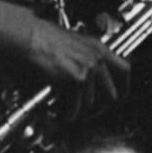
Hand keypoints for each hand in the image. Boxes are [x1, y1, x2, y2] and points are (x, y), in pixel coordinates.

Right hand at [0, 0, 129, 116]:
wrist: (26, 37)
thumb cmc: (38, 38)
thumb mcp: (68, 43)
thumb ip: (81, 57)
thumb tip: (82, 77)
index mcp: (98, 47)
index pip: (125, 70)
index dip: (123, 88)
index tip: (118, 97)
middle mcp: (97, 58)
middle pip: (112, 93)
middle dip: (101, 108)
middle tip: (90, 114)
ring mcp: (88, 69)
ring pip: (91, 103)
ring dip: (80, 114)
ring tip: (69, 115)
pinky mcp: (75, 79)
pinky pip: (75, 106)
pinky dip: (67, 115)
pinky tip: (60, 115)